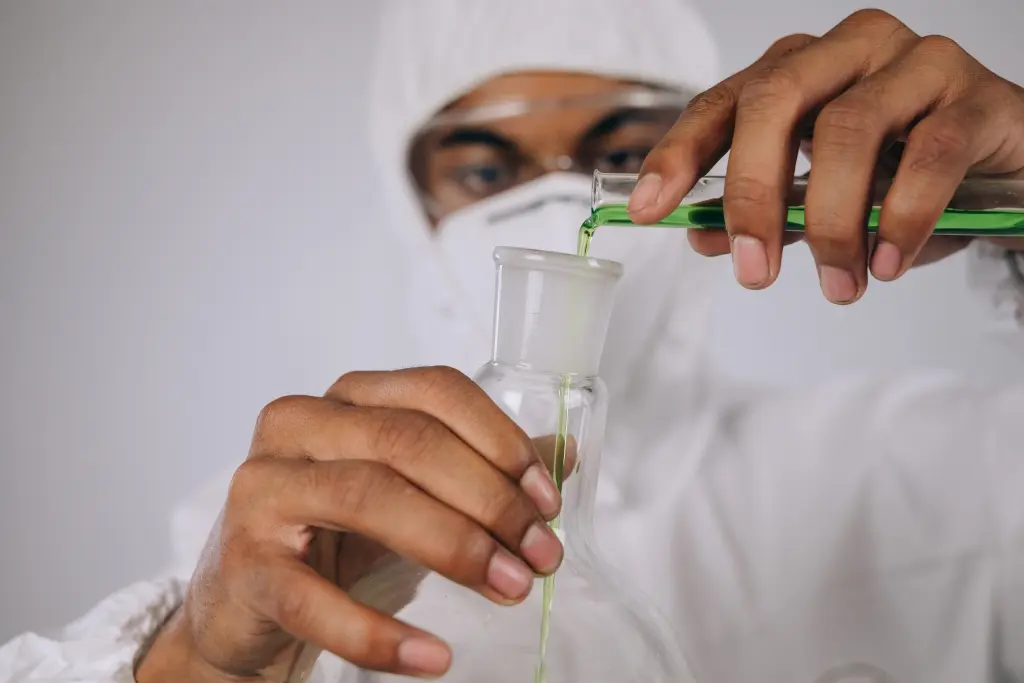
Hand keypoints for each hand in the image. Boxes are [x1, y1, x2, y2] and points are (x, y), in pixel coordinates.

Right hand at [136, 367, 564, 680]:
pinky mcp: (246, 565)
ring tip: (509, 587)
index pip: (435, 391)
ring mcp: (264, 491)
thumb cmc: (336, 534)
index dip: (500, 440)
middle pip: (408, 442)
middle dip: (489, 499)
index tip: (546, 499)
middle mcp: (298, 426)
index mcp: (345, 399)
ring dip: (452, 546)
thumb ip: (479, 468)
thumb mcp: (411, 491)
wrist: (245, 600)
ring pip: (367, 496)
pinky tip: (433, 656)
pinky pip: (314, 599)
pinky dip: (379, 635)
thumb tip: (564, 455)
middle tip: (540, 553)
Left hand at [632, 9, 1023, 303]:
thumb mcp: (824, 200)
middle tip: (753, 269)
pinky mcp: (976, 97)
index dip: (679, 154)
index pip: (723, 103)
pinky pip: (928, 154)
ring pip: (848, 130)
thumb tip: (700, 238)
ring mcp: (915, 64)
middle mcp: (850, 50)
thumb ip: (769, 214)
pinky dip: (900, 217)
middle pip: (774, 102)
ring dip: (832, 222)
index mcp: (801, 69)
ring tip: (837, 283)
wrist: (1007, 170)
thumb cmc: (905, 177)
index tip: (647, 208)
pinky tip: (887, 263)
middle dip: (751, 192)